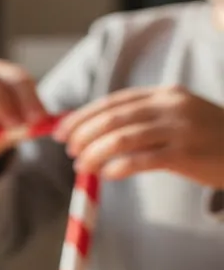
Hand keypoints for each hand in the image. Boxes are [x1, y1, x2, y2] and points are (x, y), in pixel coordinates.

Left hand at [54, 86, 223, 187]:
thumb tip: (96, 134)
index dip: (83, 116)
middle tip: (68, 150)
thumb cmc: (208, 139)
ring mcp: (180, 129)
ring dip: (95, 152)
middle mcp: (171, 107)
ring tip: (81, 165)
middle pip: (114, 118)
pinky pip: (143, 160)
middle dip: (84, 134)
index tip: (62, 131)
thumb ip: (143, 120)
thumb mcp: (178, 117)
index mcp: (165, 95)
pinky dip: (119, 167)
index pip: (114, 102)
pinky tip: (106, 175)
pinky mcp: (186, 154)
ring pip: (123, 138)